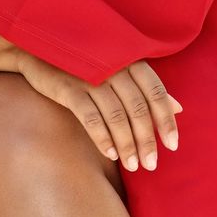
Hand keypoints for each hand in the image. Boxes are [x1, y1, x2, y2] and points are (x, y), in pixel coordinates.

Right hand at [11, 50, 182, 171]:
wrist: (38, 51)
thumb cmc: (86, 64)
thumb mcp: (118, 70)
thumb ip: (147, 88)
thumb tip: (179, 108)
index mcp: (130, 59)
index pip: (156, 92)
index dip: (166, 121)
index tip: (172, 146)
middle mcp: (113, 65)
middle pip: (138, 109)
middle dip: (146, 141)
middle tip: (151, 165)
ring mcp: (90, 76)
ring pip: (116, 116)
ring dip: (127, 144)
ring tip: (133, 165)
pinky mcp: (68, 87)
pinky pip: (90, 117)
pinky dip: (102, 138)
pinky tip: (111, 154)